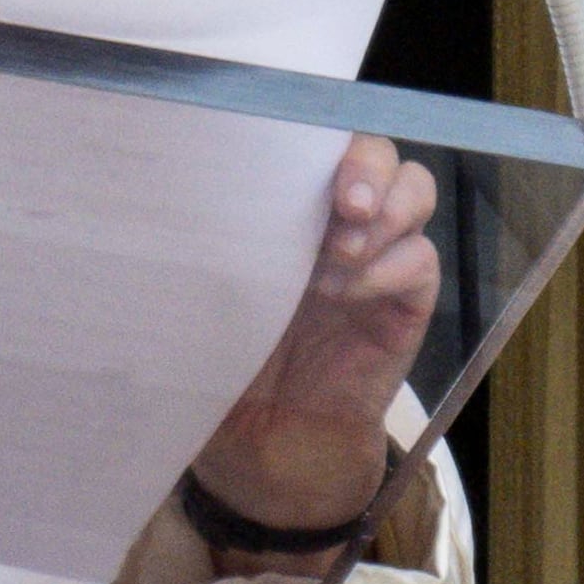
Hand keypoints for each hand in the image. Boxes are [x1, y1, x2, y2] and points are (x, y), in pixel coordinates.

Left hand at [186, 136, 440, 567]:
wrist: (264, 449)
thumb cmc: (224, 368)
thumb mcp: (201, 305)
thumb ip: (201, 258)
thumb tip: (163, 210)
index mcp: (283, 208)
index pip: (316, 138)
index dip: (318, 134)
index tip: (293, 157)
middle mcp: (337, 221)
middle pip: (377, 152)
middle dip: (365, 166)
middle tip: (342, 207)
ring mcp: (376, 257)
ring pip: (414, 190)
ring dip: (385, 212)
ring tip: (340, 255)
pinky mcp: (406, 301)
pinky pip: (420, 260)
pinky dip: (388, 269)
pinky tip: (349, 296)